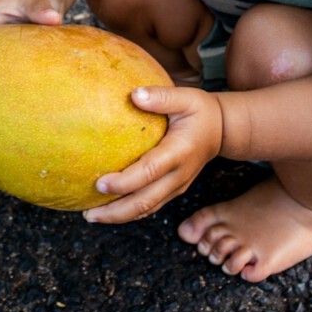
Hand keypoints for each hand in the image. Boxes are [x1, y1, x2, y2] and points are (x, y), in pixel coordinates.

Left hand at [83, 85, 223, 224]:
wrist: (223, 131)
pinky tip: (109, 211)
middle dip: (116, 211)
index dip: (125, 182)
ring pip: (147, 209)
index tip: (100, 183)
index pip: (150, 172)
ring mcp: (177, 186)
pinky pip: (150, 206)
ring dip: (119, 216)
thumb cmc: (201, 111)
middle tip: (88, 213)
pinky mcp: (173, 190)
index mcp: (179, 152)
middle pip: (145, 202)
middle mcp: (178, 175)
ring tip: (92, 216)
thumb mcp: (186, 97)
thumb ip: (161, 97)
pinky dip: (129, 213)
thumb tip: (134, 95)